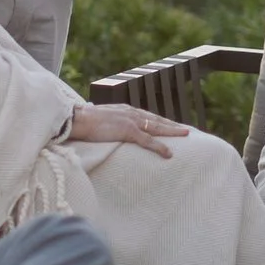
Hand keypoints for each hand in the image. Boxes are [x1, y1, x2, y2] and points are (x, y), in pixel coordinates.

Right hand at [68, 103, 188, 158]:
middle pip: (157, 119)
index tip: (172, 125)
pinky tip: (169, 153)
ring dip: (173, 131)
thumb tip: (110, 130)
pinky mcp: (127, 130)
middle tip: (187, 130)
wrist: (76, 119)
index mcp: (125, 110)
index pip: (148, 116)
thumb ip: (110, 123)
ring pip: (157, 127)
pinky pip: (148, 140)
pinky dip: (159, 147)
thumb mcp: (101, 120)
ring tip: (186, 135)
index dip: (161, 121)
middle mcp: (131, 112)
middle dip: (173, 124)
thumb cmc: (84, 121)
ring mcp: (130, 121)